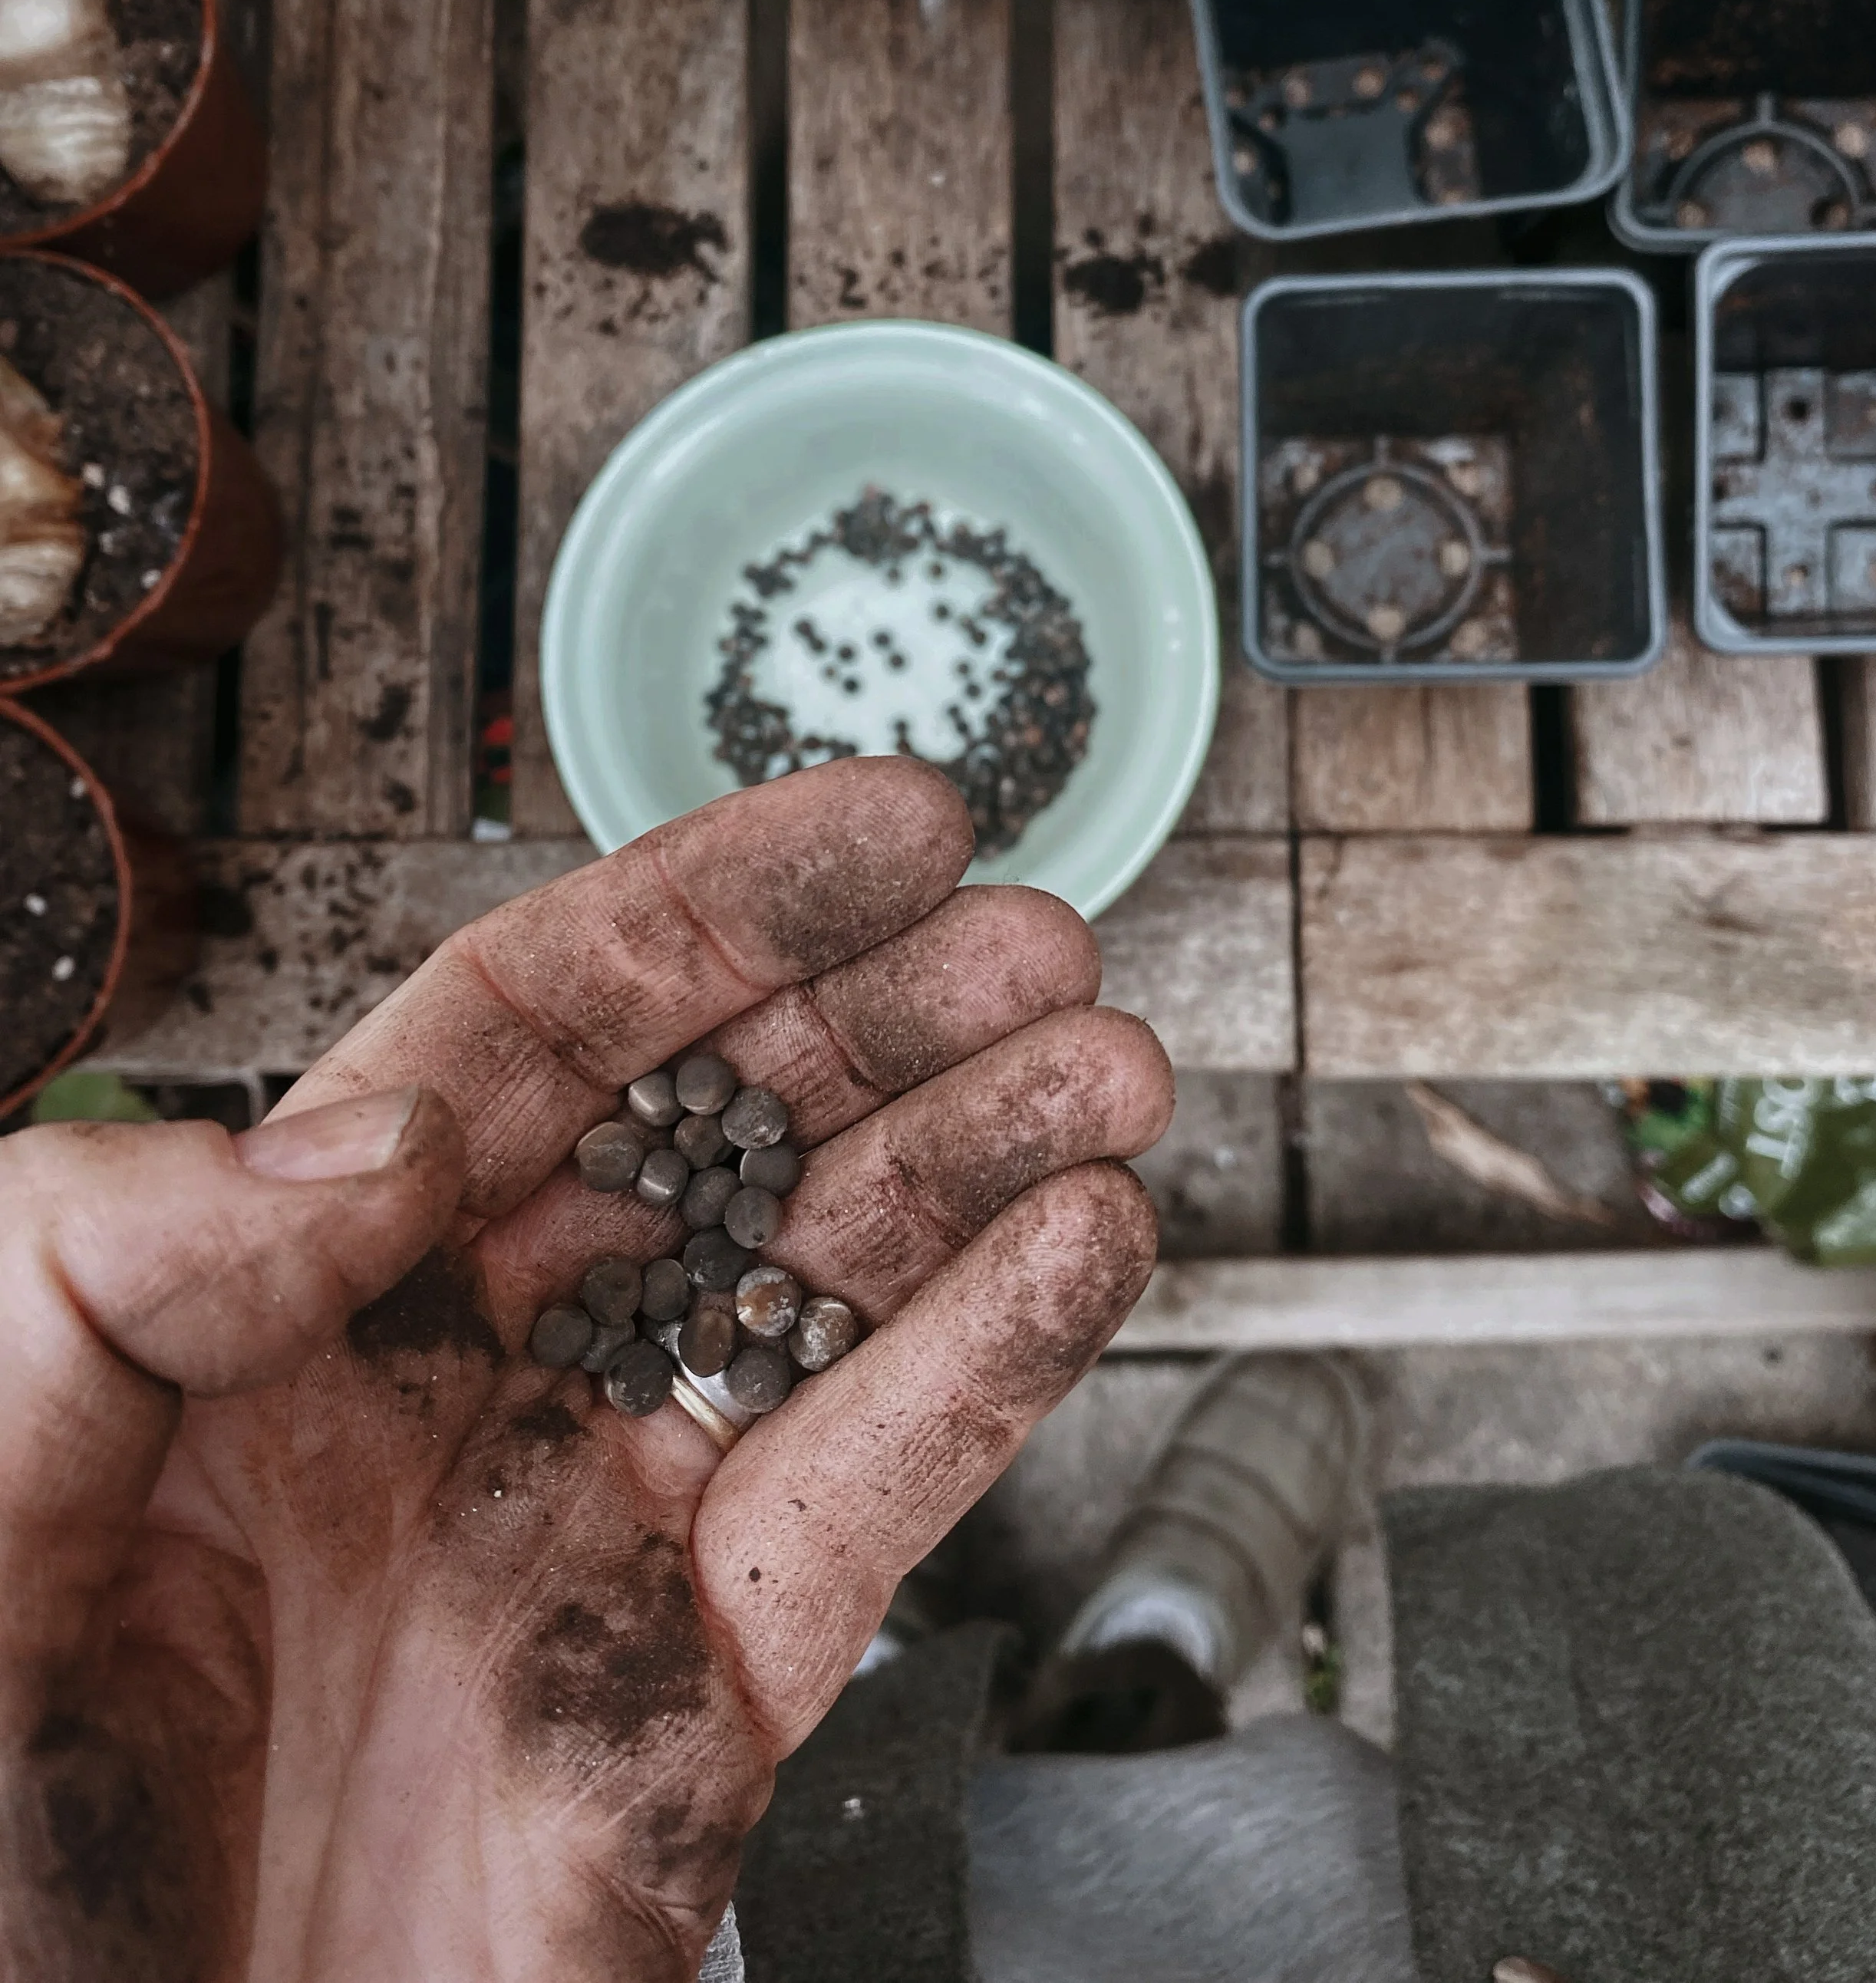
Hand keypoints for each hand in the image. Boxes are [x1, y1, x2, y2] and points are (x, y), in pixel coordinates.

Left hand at [0, 758, 1170, 1982]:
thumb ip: (110, 1255)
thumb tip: (384, 1134)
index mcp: (289, 1307)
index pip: (535, 1036)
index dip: (717, 911)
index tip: (873, 833)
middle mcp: (462, 1389)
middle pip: (718, 1137)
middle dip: (890, 1022)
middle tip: (1038, 944)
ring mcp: (595, 1534)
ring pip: (827, 1296)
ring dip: (978, 1167)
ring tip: (1109, 1067)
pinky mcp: (698, 1699)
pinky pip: (872, 1499)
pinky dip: (989, 1368)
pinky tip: (1080, 1248)